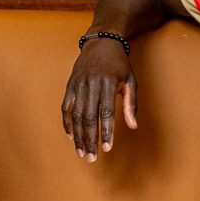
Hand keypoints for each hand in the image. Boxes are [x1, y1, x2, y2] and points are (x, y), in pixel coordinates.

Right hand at [61, 35, 137, 161]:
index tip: (107, 148)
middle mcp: (91, 84)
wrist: (101, 42)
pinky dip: (67, 123)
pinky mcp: (70, 85)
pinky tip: (72, 137)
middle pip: (88, 117)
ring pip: (76, 115)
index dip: (106, 132)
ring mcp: (78, 84)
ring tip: (82, 152)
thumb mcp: (131, 80)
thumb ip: (131, 104)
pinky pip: (66, 107)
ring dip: (78, 136)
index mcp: (107, 83)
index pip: (106, 113)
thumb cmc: (119, 64)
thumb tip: (133, 126)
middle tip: (92, 158)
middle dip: (90, 139)